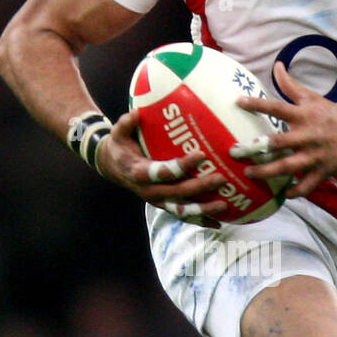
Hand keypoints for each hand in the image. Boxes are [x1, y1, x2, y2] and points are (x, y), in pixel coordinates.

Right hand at [96, 107, 229, 224]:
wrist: (112, 167)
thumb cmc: (120, 147)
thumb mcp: (118, 134)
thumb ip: (126, 124)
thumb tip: (137, 113)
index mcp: (139, 172)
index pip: (162, 172)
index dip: (181, 166)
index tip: (200, 155)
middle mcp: (148, 190)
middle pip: (177, 193)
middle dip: (200, 187)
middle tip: (221, 178)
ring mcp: (157, 200)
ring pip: (181, 209)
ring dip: (203, 209)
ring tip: (224, 204)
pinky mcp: (163, 205)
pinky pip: (182, 216)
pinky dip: (199, 221)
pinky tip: (218, 223)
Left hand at [234, 62, 336, 198]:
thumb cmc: (332, 115)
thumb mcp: (313, 98)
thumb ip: (291, 85)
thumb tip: (277, 65)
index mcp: (304, 116)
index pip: (277, 107)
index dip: (258, 104)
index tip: (238, 102)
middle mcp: (307, 136)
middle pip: (278, 143)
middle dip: (255, 148)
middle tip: (234, 151)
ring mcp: (314, 156)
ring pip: (287, 167)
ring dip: (267, 172)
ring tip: (249, 174)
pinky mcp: (322, 172)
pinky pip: (306, 186)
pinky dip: (295, 192)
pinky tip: (282, 194)